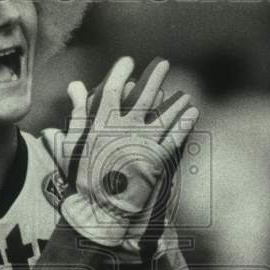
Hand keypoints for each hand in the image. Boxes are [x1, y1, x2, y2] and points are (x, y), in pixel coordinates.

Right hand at [41, 57, 197, 246]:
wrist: (101, 209)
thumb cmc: (85, 178)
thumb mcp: (75, 142)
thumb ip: (79, 111)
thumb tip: (76, 85)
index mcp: (101, 122)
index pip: (112, 89)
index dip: (120, 72)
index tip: (127, 61)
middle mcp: (124, 128)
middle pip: (144, 95)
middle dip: (155, 77)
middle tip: (164, 64)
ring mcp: (143, 142)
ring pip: (164, 114)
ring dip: (176, 102)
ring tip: (185, 93)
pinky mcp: (157, 158)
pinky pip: (176, 136)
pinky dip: (186, 123)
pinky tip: (193, 112)